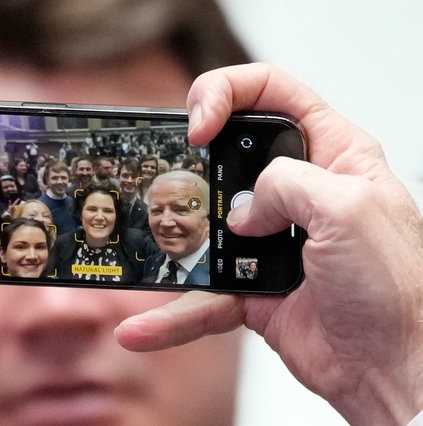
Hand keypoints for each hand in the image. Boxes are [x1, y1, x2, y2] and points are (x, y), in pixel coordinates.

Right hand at [115, 63, 422, 424]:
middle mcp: (299, 190)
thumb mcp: (350, 209)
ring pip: (205, 226)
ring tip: (142, 250)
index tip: (200, 125)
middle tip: (170, 174)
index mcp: (332, 154)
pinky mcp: (251, 283)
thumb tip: (242, 208)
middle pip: (227, 152)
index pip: (271, 92)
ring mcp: (271, 238)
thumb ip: (286, 184)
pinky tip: (145, 326)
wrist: (392, 368)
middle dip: (191, 159)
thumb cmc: (397, 290)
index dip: (226, 94)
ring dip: (170, 242)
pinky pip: (202, 291)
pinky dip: (172, 313)